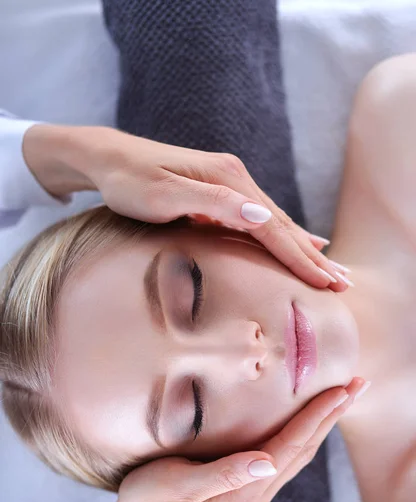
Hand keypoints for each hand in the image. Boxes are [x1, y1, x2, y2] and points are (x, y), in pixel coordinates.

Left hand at [23, 124, 350, 291]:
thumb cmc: (129, 181)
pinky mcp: (220, 193)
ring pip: (275, 223)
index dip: (301, 258)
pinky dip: (284, 235)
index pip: (274, 227)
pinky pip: (261, 220)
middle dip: (312, 257)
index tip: (326, 283)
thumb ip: (214, 203)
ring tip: (330, 268)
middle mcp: (237, 179)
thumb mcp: (165, 194)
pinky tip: (298, 241)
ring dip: (303, 248)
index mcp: (229, 181)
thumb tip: (264, 215)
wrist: (107, 158)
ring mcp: (230, 185)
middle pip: (283, 225)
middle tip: (342, 283)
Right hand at [75, 377, 367, 501]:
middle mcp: (255, 494)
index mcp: (244, 492)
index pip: (291, 446)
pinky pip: (283, 456)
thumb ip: (223, 474)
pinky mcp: (241, 487)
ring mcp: (250, 493)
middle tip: (357, 386)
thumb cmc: (147, 501)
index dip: (317, 416)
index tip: (342, 389)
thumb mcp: (178, 485)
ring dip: (321, 426)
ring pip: (297, 454)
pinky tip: (302, 425)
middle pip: (304, 449)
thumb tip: (268, 462)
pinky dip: (301, 435)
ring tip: (340, 401)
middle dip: (332, 417)